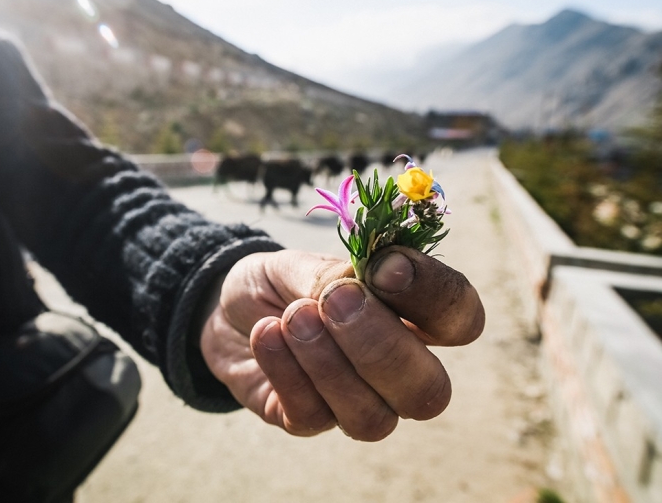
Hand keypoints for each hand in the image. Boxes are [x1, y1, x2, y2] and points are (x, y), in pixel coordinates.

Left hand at [199, 247, 483, 440]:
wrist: (225, 311)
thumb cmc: (279, 284)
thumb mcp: (300, 263)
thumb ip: (331, 275)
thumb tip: (355, 290)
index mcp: (412, 317)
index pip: (460, 318)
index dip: (433, 296)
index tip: (385, 268)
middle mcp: (397, 370)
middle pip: (428, 389)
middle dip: (380, 345)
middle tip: (333, 300)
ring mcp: (356, 403)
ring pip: (371, 417)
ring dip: (328, 362)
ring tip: (291, 317)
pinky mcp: (308, 421)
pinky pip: (311, 416)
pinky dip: (286, 371)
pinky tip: (265, 335)